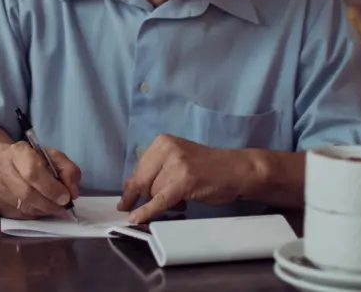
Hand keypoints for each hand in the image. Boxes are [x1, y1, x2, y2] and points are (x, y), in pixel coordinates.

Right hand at [0, 141, 81, 219]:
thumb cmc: (30, 159)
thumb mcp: (53, 156)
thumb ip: (68, 170)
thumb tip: (73, 193)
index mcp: (18, 152)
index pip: (33, 172)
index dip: (51, 188)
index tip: (66, 197)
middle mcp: (2, 169)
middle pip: (27, 193)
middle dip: (49, 203)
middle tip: (62, 205)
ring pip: (23, 207)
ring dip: (44, 210)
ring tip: (54, 207)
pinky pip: (19, 215)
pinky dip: (34, 214)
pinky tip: (40, 208)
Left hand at [117, 134, 248, 223]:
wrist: (235, 170)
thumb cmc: (207, 167)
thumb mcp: (178, 159)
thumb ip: (155, 170)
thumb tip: (129, 189)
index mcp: (162, 141)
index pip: (138, 169)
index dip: (132, 188)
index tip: (125, 202)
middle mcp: (167, 149)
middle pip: (142, 182)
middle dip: (146, 197)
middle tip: (163, 202)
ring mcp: (176, 164)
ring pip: (153, 193)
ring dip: (163, 202)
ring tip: (181, 199)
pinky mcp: (184, 181)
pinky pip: (160, 200)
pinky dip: (147, 211)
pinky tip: (136, 219)